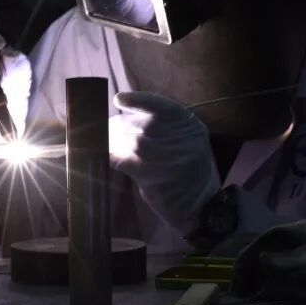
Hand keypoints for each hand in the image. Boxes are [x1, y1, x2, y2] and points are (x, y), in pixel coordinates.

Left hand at [109, 91, 220, 237]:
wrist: (199, 206)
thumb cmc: (190, 170)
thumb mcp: (190, 141)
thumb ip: (166, 125)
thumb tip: (126, 113)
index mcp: (190, 126)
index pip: (162, 105)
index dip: (138, 100)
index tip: (119, 99)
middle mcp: (180, 139)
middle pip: (140, 123)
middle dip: (120, 125)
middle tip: (109, 129)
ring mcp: (165, 158)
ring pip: (128, 140)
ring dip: (113, 140)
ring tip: (109, 142)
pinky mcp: (150, 175)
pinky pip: (121, 159)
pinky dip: (110, 155)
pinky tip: (106, 155)